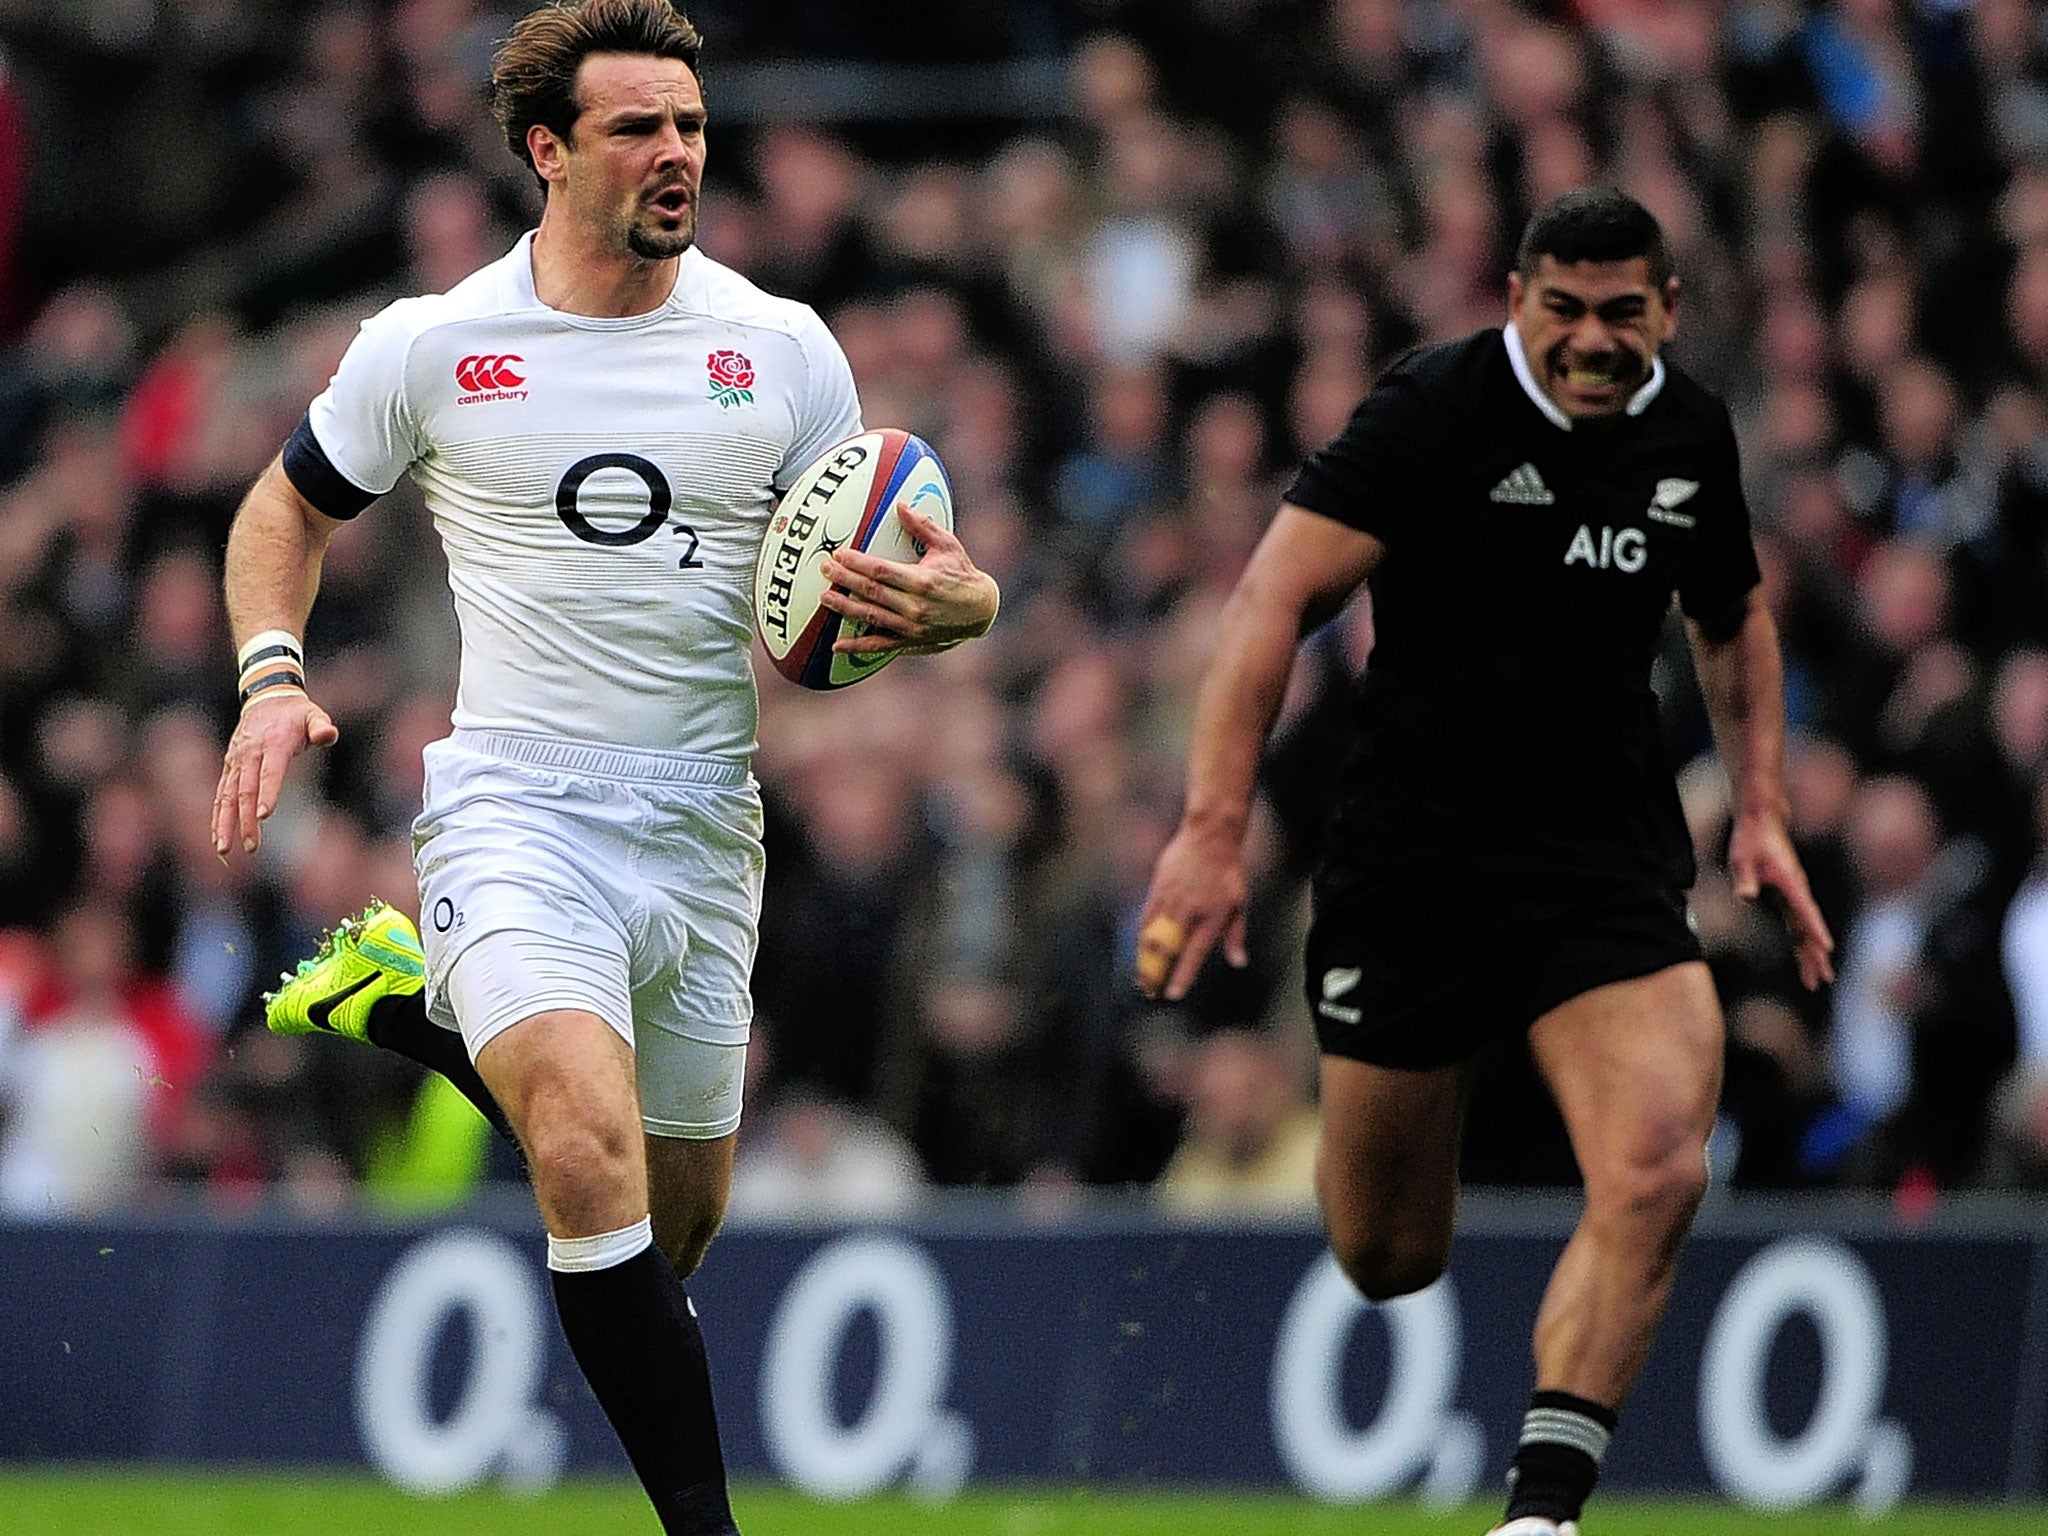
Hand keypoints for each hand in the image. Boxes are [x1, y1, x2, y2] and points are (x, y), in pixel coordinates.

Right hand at [212, 692, 338, 856]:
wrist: (266, 698)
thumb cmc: (296, 713)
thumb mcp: (314, 714)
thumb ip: (321, 726)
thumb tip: (328, 734)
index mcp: (274, 743)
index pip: (270, 772)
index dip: (268, 793)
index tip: (265, 816)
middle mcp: (250, 754)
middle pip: (247, 791)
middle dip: (247, 820)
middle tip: (252, 847)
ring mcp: (236, 761)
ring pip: (228, 796)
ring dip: (225, 824)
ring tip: (225, 850)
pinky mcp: (229, 767)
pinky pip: (221, 794)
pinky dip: (218, 816)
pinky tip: (218, 838)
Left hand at [819, 502, 998, 654]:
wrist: (981, 611)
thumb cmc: (962, 573)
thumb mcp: (948, 546)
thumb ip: (923, 526)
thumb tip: (900, 505)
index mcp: (922, 581)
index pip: (880, 570)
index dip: (856, 562)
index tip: (839, 553)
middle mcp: (915, 606)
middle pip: (870, 592)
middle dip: (844, 579)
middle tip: (824, 568)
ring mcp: (911, 627)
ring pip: (870, 617)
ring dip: (844, 608)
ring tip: (824, 597)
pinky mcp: (910, 642)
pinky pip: (879, 645)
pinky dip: (857, 646)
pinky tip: (836, 645)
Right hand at [1134, 821, 1249, 999]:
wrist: (1210, 837)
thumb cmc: (1228, 872)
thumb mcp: (1239, 904)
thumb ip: (1235, 936)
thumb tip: (1238, 963)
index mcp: (1212, 916)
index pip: (1194, 953)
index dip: (1182, 975)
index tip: (1173, 995)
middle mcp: (1189, 911)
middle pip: (1168, 949)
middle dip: (1157, 973)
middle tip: (1150, 991)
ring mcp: (1171, 899)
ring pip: (1153, 936)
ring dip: (1145, 960)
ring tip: (1142, 978)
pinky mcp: (1158, 888)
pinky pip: (1146, 917)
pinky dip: (1142, 936)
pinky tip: (1140, 950)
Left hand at [1728, 809, 1834, 990]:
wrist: (1762, 822)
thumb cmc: (1751, 840)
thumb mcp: (1741, 857)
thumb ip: (1745, 878)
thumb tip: (1746, 896)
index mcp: (1790, 883)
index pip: (1805, 911)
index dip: (1816, 930)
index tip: (1827, 948)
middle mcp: (1798, 890)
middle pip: (1810, 927)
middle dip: (1816, 955)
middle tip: (1823, 980)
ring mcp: (1796, 894)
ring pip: (1807, 928)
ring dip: (1812, 953)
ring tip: (1819, 979)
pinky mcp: (1790, 895)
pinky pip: (1799, 924)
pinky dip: (1804, 942)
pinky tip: (1806, 958)